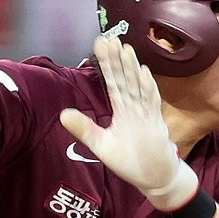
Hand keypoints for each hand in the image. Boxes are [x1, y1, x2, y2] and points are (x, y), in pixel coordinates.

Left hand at [60, 36, 198, 210]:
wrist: (155, 179)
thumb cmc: (131, 161)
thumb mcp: (102, 145)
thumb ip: (85, 129)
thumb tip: (63, 114)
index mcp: (122, 110)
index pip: (113, 82)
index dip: (107, 64)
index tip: (100, 44)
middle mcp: (134, 108)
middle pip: (125, 79)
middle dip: (117, 60)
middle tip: (110, 38)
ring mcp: (146, 115)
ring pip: (138, 87)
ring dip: (132, 68)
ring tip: (125, 49)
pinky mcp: (155, 125)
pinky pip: (151, 104)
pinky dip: (148, 89)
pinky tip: (143, 73)